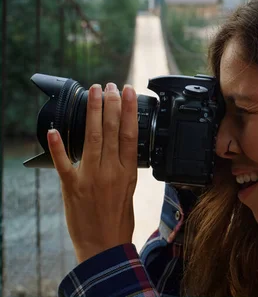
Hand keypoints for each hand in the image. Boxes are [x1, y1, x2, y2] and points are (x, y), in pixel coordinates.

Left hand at [47, 82, 138, 263]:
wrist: (104, 245)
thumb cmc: (119, 220)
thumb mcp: (130, 189)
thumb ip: (125, 166)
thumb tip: (123, 145)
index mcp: (128, 172)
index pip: (130, 134)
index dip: (129, 111)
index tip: (129, 92)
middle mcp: (111, 171)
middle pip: (112, 131)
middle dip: (111, 104)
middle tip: (110, 85)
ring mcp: (91, 178)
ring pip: (92, 138)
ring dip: (92, 113)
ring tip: (94, 93)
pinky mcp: (72, 187)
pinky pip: (63, 163)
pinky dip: (57, 146)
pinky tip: (53, 130)